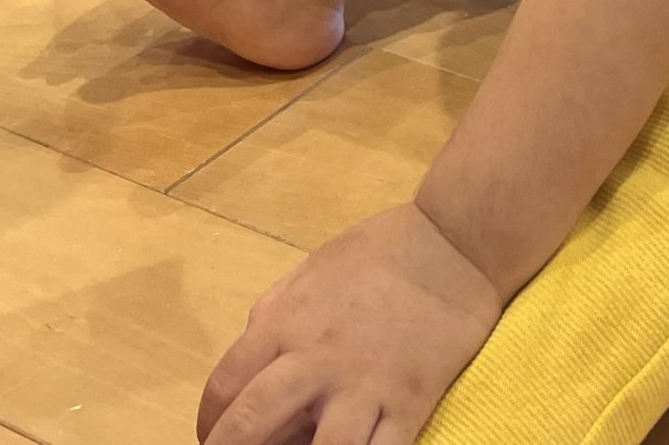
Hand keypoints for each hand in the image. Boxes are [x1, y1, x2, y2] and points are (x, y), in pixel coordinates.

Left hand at [198, 203, 501, 444]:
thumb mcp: (312, 268)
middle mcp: (316, 362)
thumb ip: (275, 311)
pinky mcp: (410, 403)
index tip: (216, 434)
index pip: (224, 388)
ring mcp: (365, 387)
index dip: (209, 421)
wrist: (459, 242)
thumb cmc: (383, 249)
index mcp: (286, 324)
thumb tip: (252, 348)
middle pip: (249, 428)